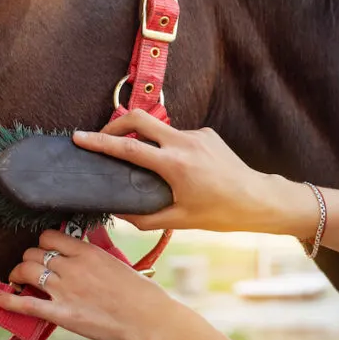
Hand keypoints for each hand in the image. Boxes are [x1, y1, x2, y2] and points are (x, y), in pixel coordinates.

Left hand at [0, 229, 183, 339]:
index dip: (42, 245)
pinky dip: (8, 300)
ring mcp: (65, 290)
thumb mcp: (118, 264)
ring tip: (17, 281)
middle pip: (33, 253)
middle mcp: (72, 266)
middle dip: (28, 260)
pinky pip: (26, 303)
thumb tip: (83, 252)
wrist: (150, 321)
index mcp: (87, 252)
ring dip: (17, 274)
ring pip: (26, 270)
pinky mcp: (62, 314)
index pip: (49, 238)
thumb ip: (96, 256)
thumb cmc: (142, 295)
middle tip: (30, 270)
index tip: (43, 252)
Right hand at [71, 109, 316, 235]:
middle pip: (139, 118)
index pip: (129, 148)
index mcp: (175, 165)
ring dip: (144, 138)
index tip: (80, 137)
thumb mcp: (179, 220)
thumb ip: (144, 218)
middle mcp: (184, 143)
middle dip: (115, 123)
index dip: (100, 141)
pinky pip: (177, 135)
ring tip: (140, 160)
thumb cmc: (220, 213)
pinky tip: (174, 167)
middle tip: (101, 135)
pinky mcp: (206, 133)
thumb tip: (118, 212)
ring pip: (159, 128)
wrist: (258, 199)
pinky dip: (167, 146)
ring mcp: (197, 134)